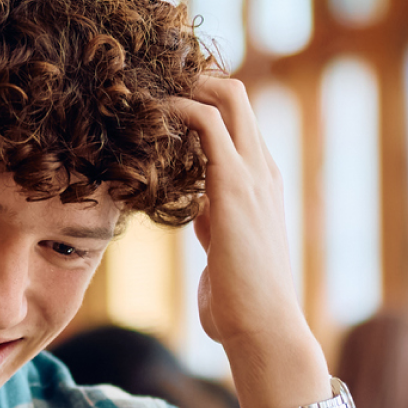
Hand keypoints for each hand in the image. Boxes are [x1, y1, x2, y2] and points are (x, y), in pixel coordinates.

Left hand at [168, 76, 309, 356]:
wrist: (262, 326)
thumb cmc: (240, 302)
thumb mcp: (223, 251)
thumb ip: (214, 225)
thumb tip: (200, 216)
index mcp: (259, 183)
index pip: (237, 121)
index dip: (201, 102)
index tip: (160, 102)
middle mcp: (261, 169)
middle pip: (236, 95)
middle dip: (193, 81)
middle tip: (149, 83)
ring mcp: (253, 175)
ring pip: (228, 98)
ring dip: (185, 86)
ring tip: (145, 87)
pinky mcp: (235, 187)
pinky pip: (208, 126)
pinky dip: (179, 108)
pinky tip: (151, 112)